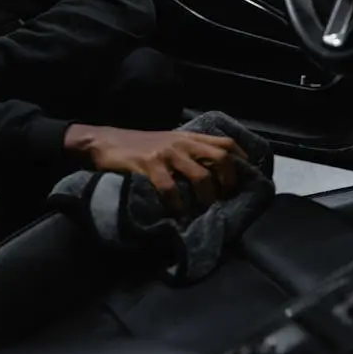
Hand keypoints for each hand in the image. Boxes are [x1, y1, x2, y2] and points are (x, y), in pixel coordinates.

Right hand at [64, 125, 246, 212]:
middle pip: (221, 158)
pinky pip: (170, 189)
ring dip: (206, 198)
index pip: (226, 143)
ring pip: (200, 176)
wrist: (104, 142)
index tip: (247, 178)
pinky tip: (177, 216)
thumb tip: (212, 175)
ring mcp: (166, 154)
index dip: (242, 160)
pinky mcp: (148, 167)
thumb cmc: (138, 146)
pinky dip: (177, 206)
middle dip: (229, 181)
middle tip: (225, 199)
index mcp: (188, 137)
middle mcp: (181, 143)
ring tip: (203, 211)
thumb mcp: (168, 143)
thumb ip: (188, 152)